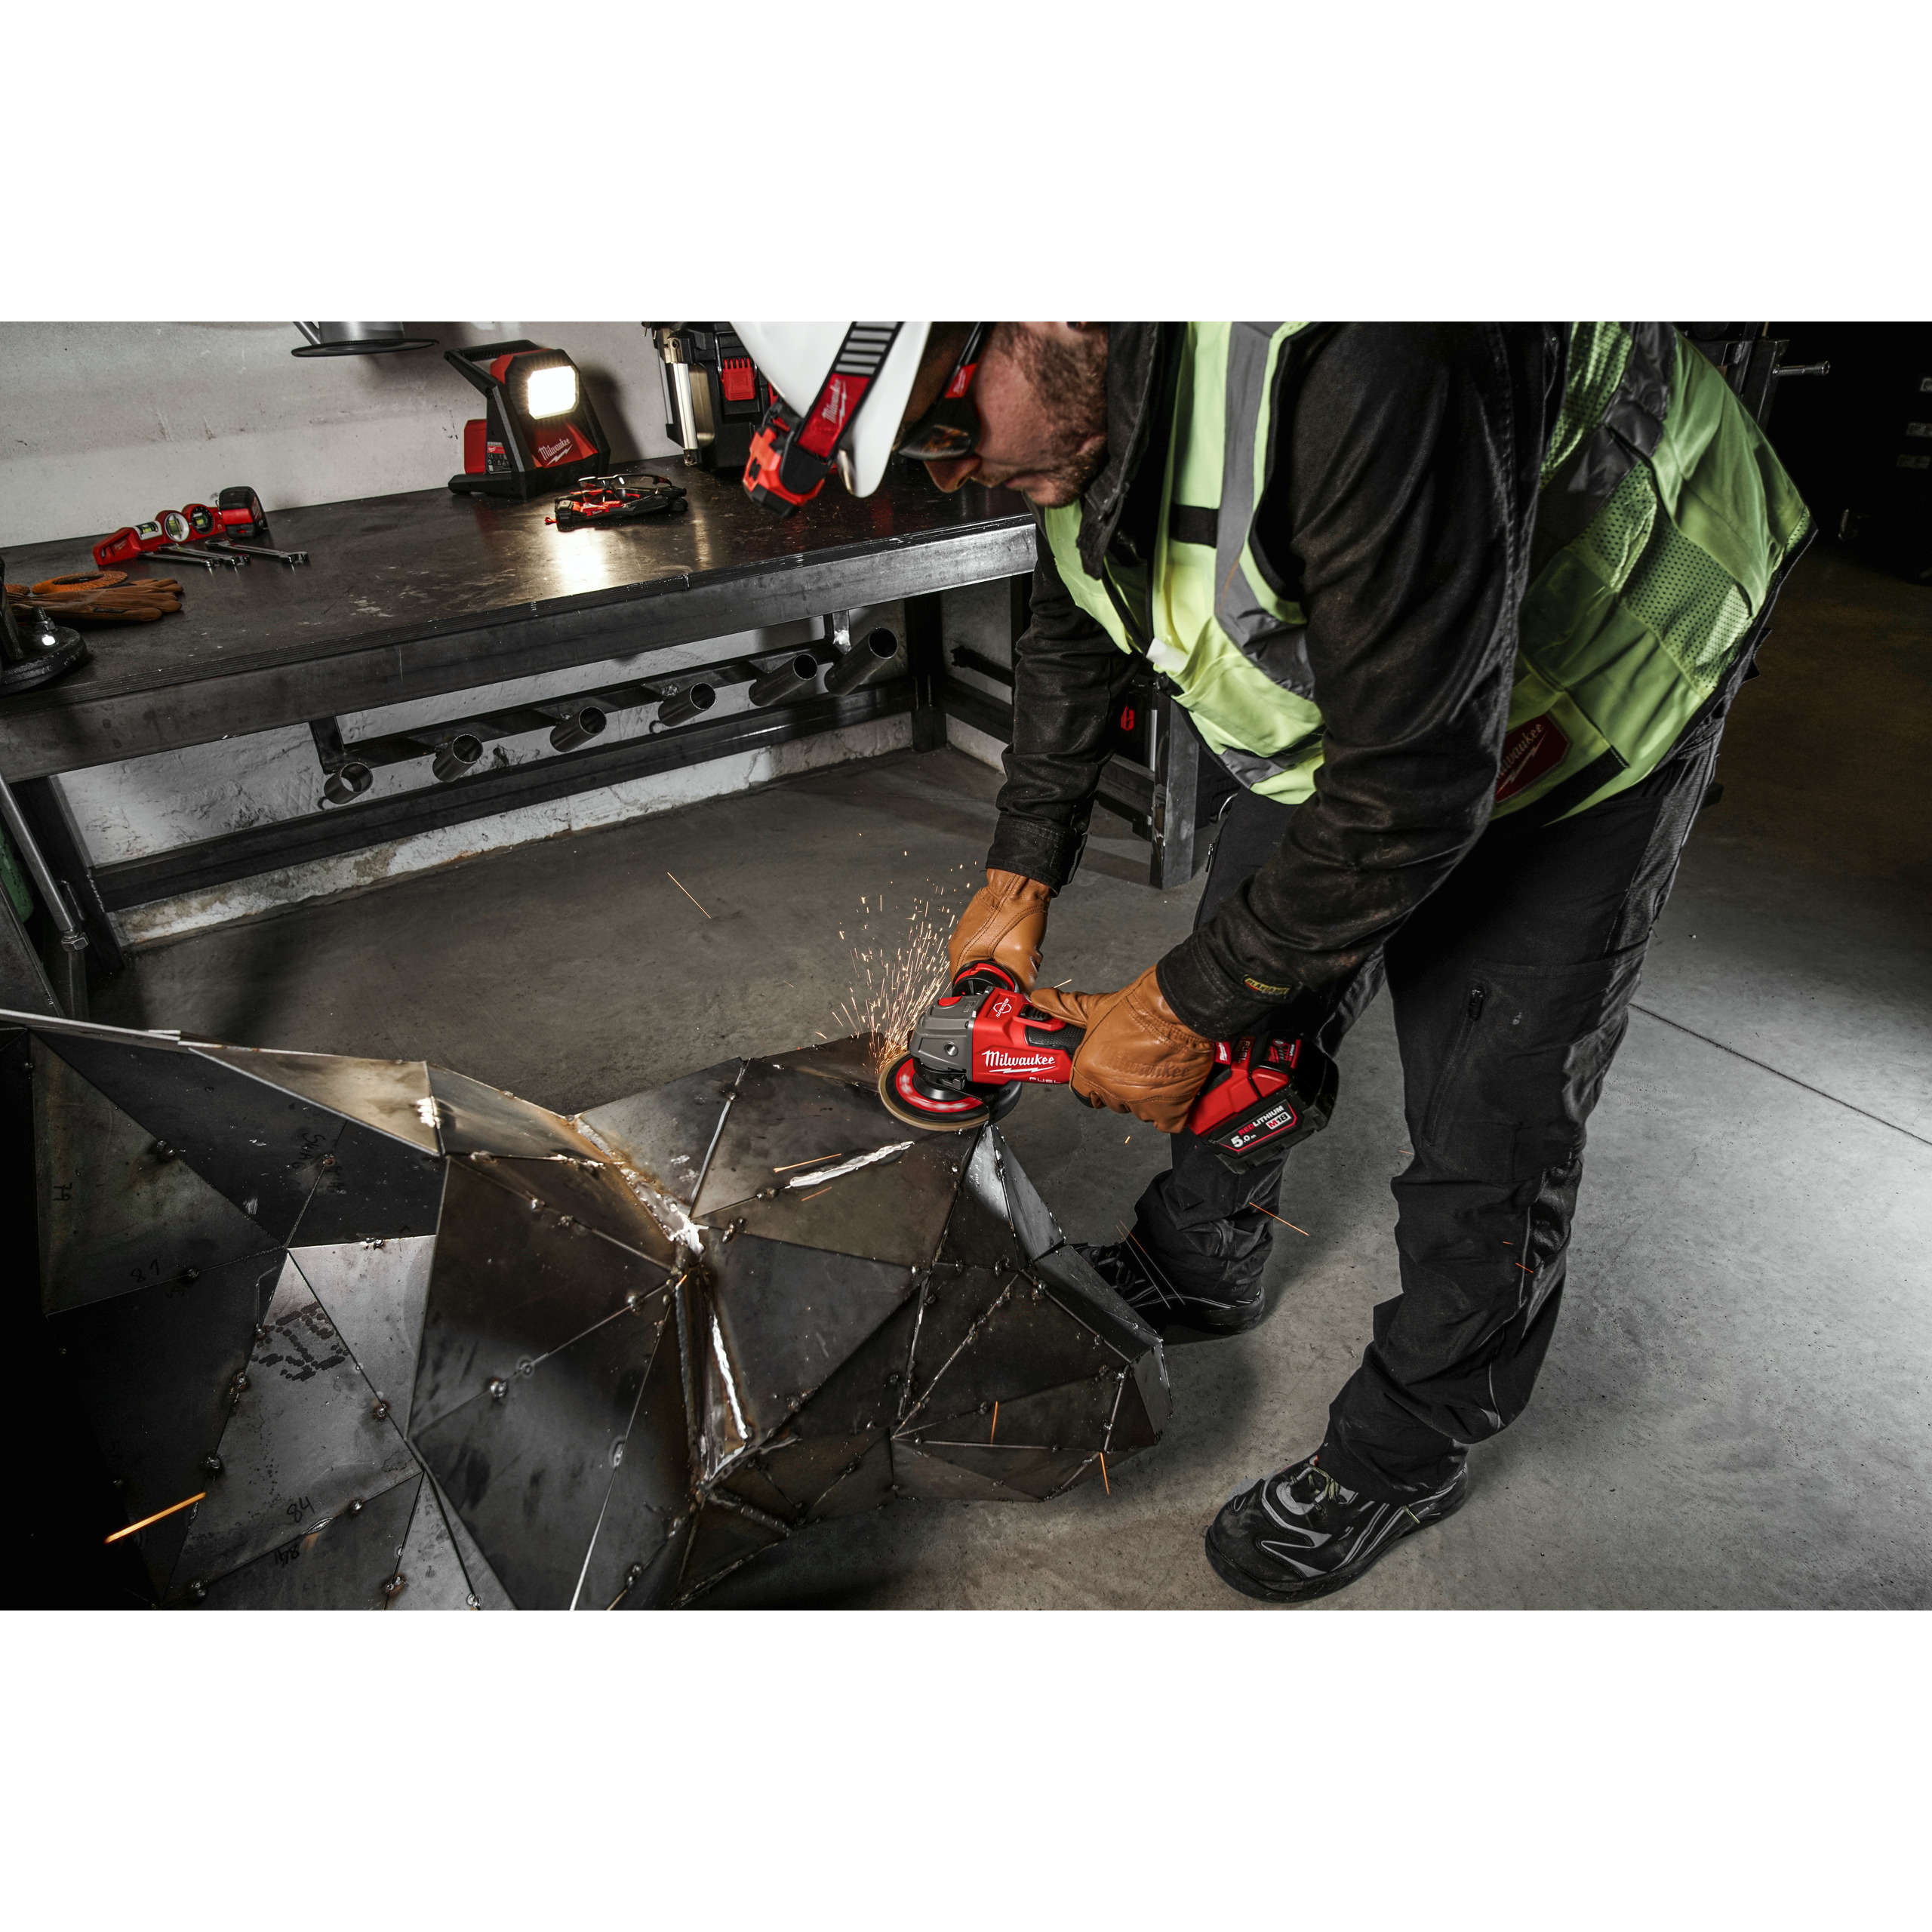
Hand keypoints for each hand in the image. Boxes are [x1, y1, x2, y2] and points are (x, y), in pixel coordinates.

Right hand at [948, 868, 1051, 989]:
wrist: (1022, 882)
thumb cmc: (1016, 910)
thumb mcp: (1021, 956)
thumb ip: (1021, 983)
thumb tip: (1023, 998)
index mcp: (961, 952)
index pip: (966, 987)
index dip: (986, 991)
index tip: (1001, 991)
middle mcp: (960, 941)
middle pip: (979, 973)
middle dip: (1000, 975)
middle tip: (1015, 967)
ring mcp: (969, 931)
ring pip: (988, 959)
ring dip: (1005, 960)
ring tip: (1018, 949)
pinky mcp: (980, 923)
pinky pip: (992, 945)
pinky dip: (1006, 947)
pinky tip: (1017, 940)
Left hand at [1028, 963, 1214, 1132]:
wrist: (1178, 1009)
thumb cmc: (1142, 1007)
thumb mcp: (1097, 1006)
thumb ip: (1067, 1007)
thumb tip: (1041, 999)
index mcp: (1090, 1069)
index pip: (1084, 1091)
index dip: (1095, 1083)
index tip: (1105, 1076)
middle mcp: (1113, 1090)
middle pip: (1113, 1102)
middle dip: (1122, 1089)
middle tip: (1135, 1069)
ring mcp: (1141, 1103)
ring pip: (1139, 1112)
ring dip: (1146, 1099)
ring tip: (1156, 1075)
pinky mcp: (1169, 1109)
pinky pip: (1165, 1124)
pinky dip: (1169, 1114)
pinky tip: (1171, 1095)